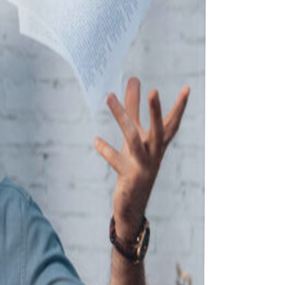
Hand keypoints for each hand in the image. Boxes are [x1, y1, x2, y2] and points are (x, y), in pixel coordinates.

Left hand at [95, 77, 188, 238]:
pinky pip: (117, 161)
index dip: (179, 107)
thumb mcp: (134, 135)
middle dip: (156, 111)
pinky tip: (96, 141)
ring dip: (121, 118)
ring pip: (133, 140)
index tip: (187, 88)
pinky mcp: (129, 178)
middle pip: (159, 130)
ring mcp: (143, 167)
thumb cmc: (134, 164)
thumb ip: (133, 108)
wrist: (132, 205)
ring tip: (109, 97)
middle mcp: (154, 154)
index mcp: (158, 145)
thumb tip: (134, 79)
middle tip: (154, 90)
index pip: (171, 124)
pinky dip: (106, 150)